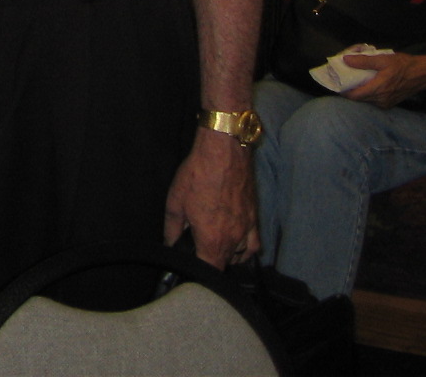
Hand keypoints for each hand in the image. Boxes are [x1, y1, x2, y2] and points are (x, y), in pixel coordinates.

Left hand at [162, 128, 257, 266]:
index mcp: (212, 240)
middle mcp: (234, 240)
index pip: (209, 272)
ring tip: (212, 247)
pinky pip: (253, 245)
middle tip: (196, 252)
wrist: (223, 151)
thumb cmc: (197, 174)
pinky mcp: (254, 218)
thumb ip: (171, 230)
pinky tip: (236, 246)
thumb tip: (170, 245)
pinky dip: (245, 251)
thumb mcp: (175, 202)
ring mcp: (247, 230)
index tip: (189, 270)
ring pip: (239, 257)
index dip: (198, 274)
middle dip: (210, 263)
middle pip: (224, 265)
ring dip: (226, 257)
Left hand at [342, 50, 425, 107]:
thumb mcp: (383, 59)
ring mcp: (386, 104)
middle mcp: (381, 101)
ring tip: (351, 80)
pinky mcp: (390, 103)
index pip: (354, 96)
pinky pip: (373, 100)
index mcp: (378, 90)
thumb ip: (363, 61)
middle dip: (348, 90)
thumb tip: (345, 60)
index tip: (334, 83)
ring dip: (358, 92)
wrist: (424, 74)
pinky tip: (364, 83)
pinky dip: (367, 93)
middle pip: (358, 99)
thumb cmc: (404, 65)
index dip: (342, 91)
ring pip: (366, 100)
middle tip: (341, 79)